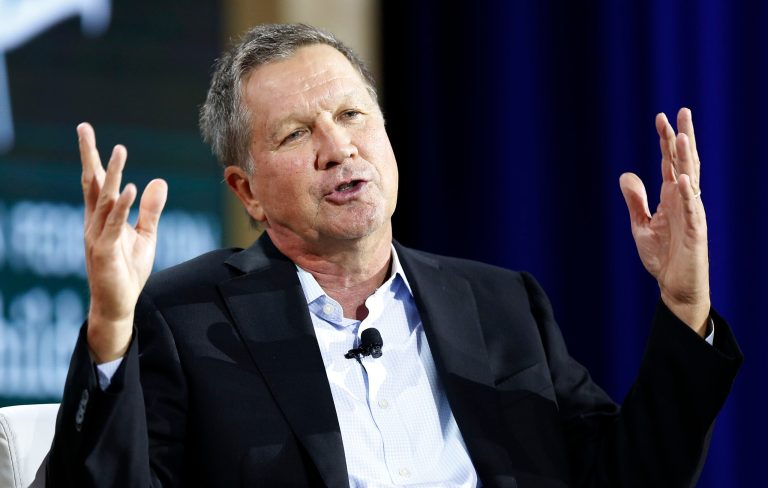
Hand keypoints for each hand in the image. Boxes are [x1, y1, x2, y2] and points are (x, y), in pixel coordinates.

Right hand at [78, 123, 167, 361]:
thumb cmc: (128, 269)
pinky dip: (122, 206)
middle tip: (83, 127)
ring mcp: (96, 236)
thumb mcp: (145, 235)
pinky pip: (113, 224)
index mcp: (101, 217)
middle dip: (88, 155)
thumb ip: (150, 210)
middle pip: (91, 183)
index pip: (95, 182)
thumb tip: (157, 181)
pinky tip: (130, 188)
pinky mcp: (105, 251)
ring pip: (103, 199)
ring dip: (112, 174)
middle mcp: (93, 222)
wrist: (119, 303)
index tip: (86, 131)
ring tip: (119, 150)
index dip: (93, 157)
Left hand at [619, 108, 709, 335]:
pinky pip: (692, 210)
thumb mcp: (640, 225)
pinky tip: (684, 178)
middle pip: (684, 162)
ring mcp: (691, 213)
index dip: (665, 140)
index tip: (661, 117)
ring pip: (692, 179)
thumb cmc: (662, 256)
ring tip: (683, 136)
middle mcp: (683, 199)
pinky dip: (688, 194)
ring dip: (687, 158)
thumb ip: (635, 200)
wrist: (674, 285)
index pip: (669, 161)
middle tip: (682, 112)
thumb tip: (625, 175)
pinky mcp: (695, 231)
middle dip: (682, 138)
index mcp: (670, 196)